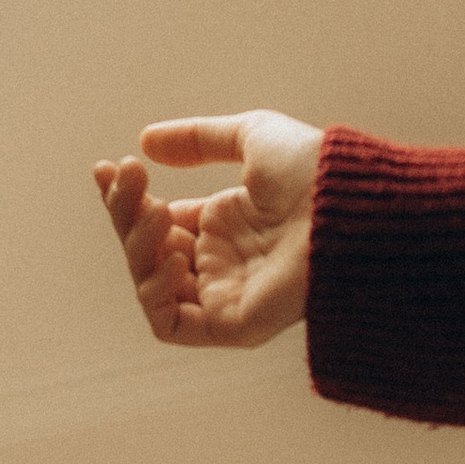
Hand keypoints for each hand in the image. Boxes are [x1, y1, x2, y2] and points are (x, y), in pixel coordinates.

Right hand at [92, 111, 323, 347]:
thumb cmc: (316, 173)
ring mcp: (224, 295)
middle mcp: (221, 262)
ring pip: (151, 285)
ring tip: (157, 209)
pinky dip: (156, 293)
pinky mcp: (231, 325)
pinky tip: (173, 255)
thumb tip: (146, 141)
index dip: (128, 197)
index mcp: (225, 224)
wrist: (352, 208)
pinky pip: (171, 323)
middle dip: (127, 213)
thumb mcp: (251, 138)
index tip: (111, 166)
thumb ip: (199, 140)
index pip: (157, 220)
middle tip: (130, 177)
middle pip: (147, 250)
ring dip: (138, 247)